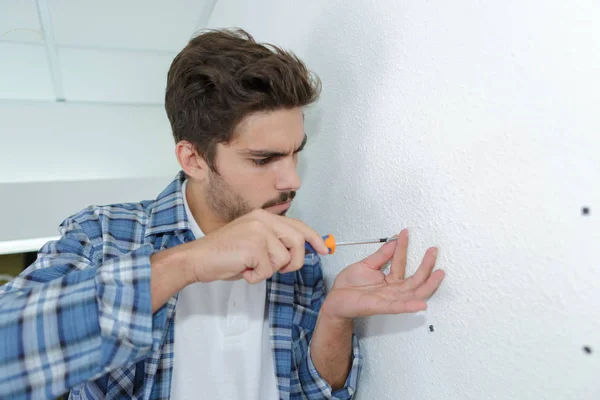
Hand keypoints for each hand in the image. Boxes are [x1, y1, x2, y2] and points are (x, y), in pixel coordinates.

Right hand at [184, 209, 328, 283]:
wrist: (197, 259)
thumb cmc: (223, 255)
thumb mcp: (253, 242)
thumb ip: (274, 242)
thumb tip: (297, 252)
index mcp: (263, 217)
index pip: (297, 225)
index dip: (314, 238)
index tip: (325, 248)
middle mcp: (262, 220)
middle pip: (297, 242)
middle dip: (293, 261)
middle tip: (278, 269)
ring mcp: (258, 231)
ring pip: (283, 259)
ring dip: (268, 270)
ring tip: (250, 266)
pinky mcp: (253, 246)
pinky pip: (268, 270)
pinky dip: (255, 277)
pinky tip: (242, 270)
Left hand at [321, 229, 444, 319]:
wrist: (335, 300)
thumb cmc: (349, 286)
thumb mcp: (366, 265)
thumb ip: (381, 256)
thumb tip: (393, 241)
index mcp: (389, 280)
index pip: (401, 261)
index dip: (403, 246)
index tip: (405, 232)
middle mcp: (392, 290)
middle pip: (415, 279)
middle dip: (426, 265)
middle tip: (433, 250)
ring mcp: (388, 299)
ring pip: (413, 292)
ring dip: (427, 284)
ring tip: (439, 274)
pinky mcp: (380, 306)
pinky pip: (397, 306)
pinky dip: (409, 306)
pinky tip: (421, 304)